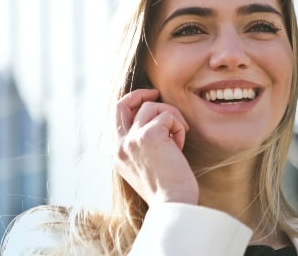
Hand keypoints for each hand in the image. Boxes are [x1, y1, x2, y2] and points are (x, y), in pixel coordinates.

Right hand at [113, 89, 198, 205]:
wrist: (173, 204)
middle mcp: (120, 146)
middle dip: (140, 94)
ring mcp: (132, 139)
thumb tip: (155, 122)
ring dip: (171, 117)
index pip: (117, 119)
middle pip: (122, 104)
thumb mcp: (146, 167)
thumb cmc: (167, 190)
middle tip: (156, 92)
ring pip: (152, 107)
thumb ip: (142, 146)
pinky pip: (168, 115)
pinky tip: (180, 146)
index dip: (132, 105)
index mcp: (117, 155)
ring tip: (179, 138)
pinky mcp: (149, 135)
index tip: (148, 102)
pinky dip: (178, 127)